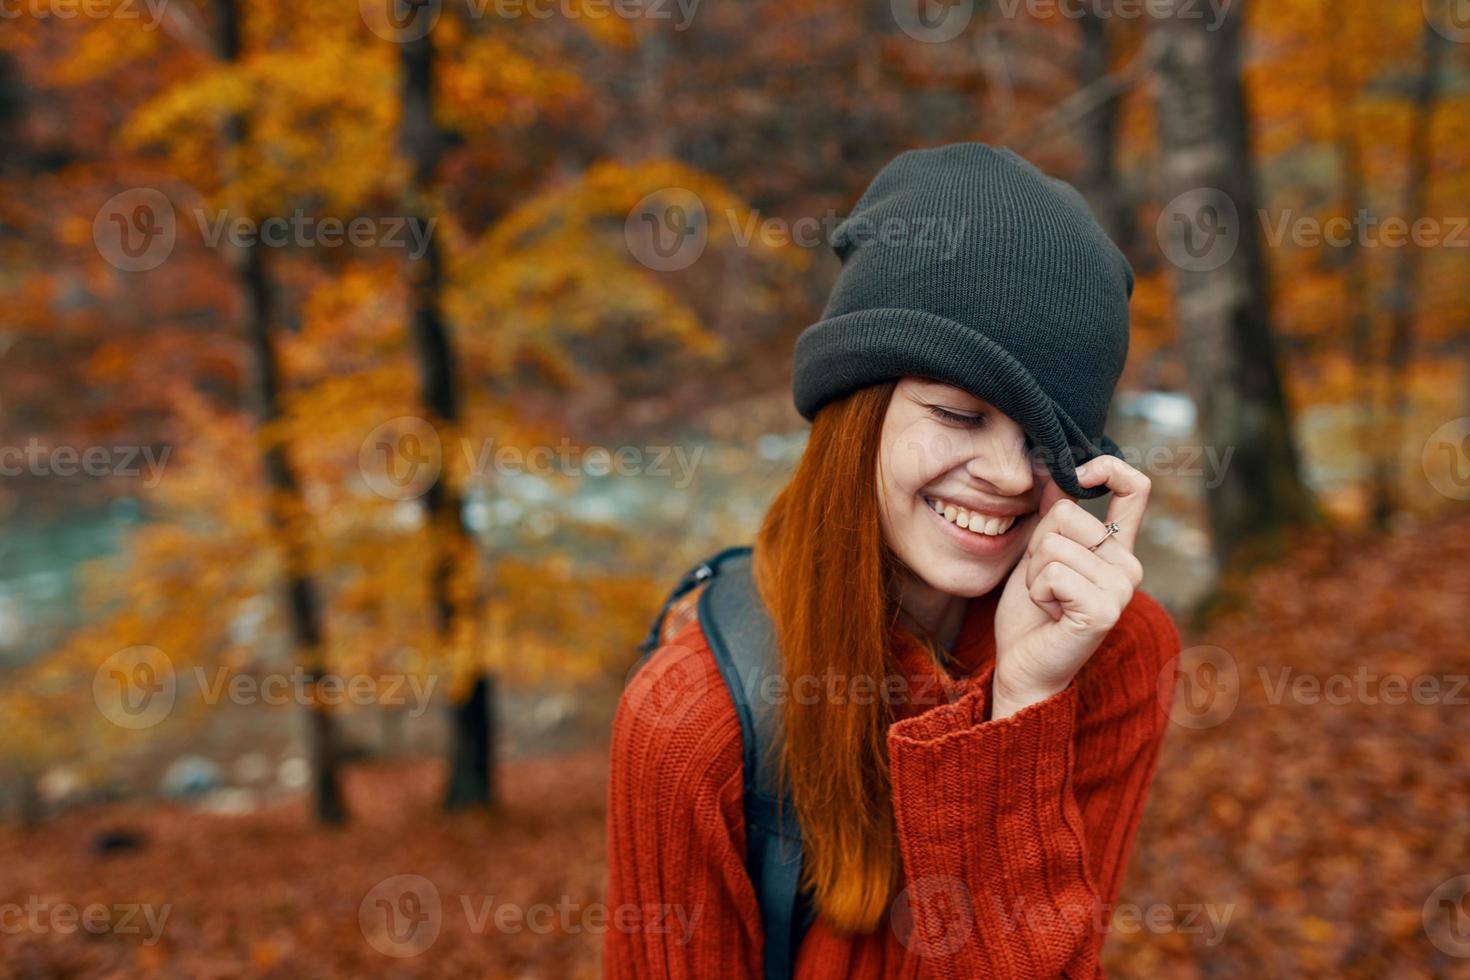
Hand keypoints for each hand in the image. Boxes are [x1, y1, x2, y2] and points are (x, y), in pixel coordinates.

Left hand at [991, 456, 1149, 718]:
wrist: (1023, 667)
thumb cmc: (1030, 615)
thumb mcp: (1037, 555)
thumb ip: (1053, 517)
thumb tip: (1052, 468)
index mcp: (1117, 549)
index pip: (1135, 490)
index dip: (1109, 467)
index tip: (1079, 474)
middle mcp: (1128, 566)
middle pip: (1068, 515)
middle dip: (1038, 546)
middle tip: (1045, 584)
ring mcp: (1121, 589)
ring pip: (1054, 544)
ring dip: (1034, 572)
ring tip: (1047, 601)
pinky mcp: (1103, 610)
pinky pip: (1054, 572)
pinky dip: (1037, 591)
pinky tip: (1050, 614)